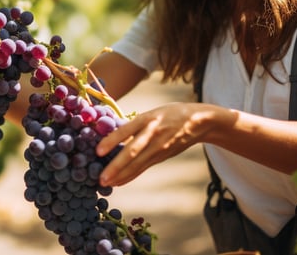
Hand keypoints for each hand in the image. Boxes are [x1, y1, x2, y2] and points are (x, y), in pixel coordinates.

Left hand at [95, 102, 217, 186]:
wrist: (198, 122)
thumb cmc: (170, 114)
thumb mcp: (152, 112)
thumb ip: (134, 124)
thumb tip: (110, 134)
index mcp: (148, 118)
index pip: (127, 130)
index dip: (112, 140)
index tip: (98, 151)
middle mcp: (153, 134)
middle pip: (132, 152)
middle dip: (116, 166)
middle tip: (101, 178)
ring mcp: (159, 147)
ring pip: (137, 164)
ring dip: (121, 175)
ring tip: (106, 183)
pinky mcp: (162, 157)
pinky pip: (143, 168)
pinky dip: (130, 176)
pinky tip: (119, 182)